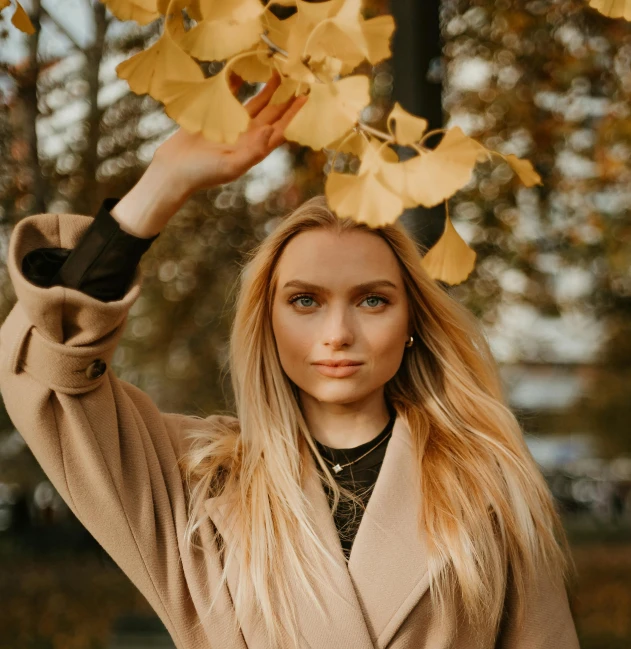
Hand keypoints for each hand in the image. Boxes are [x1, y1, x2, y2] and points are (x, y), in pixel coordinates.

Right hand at [153, 70, 306, 195]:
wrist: (174, 170)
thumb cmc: (202, 174)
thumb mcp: (231, 166)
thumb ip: (254, 151)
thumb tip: (272, 130)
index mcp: (254, 148)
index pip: (280, 128)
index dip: (293, 113)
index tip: (306, 96)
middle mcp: (247, 136)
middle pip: (272, 113)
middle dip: (285, 97)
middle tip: (297, 78)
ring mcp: (233, 127)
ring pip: (255, 104)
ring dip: (267, 90)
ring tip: (278, 73)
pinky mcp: (217, 118)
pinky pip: (231, 97)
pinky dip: (238, 85)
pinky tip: (245, 72)